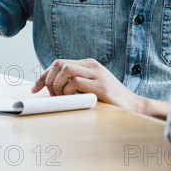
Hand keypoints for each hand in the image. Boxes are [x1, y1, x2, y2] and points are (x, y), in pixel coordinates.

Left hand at [32, 58, 170, 118]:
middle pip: (59, 64)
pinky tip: (73, 100)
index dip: (44, 75)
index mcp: (88, 64)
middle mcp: (92, 66)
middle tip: (51, 95)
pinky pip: (76, 83)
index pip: (59, 63)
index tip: (36, 88)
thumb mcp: (91, 87)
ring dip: (57, 86)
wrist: (134, 107)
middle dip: (49, 80)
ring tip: (62, 98)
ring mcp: (97, 74)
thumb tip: (51, 88)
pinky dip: (68, 92)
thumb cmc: (110, 101)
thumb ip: (76, 84)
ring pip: (65, 70)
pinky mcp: (100, 86)